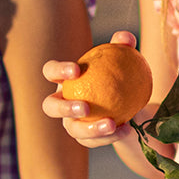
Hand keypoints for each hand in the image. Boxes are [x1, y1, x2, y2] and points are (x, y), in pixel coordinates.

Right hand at [41, 29, 139, 147]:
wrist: (128, 102)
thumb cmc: (117, 73)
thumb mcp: (123, 58)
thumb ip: (122, 46)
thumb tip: (126, 37)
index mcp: (63, 80)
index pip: (50, 72)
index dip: (58, 71)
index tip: (77, 70)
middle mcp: (61, 102)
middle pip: (50, 106)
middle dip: (63, 107)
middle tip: (85, 107)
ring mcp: (71, 123)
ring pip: (73, 129)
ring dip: (90, 128)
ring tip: (111, 123)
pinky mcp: (85, 139)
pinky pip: (95, 140)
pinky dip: (111, 136)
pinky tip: (127, 128)